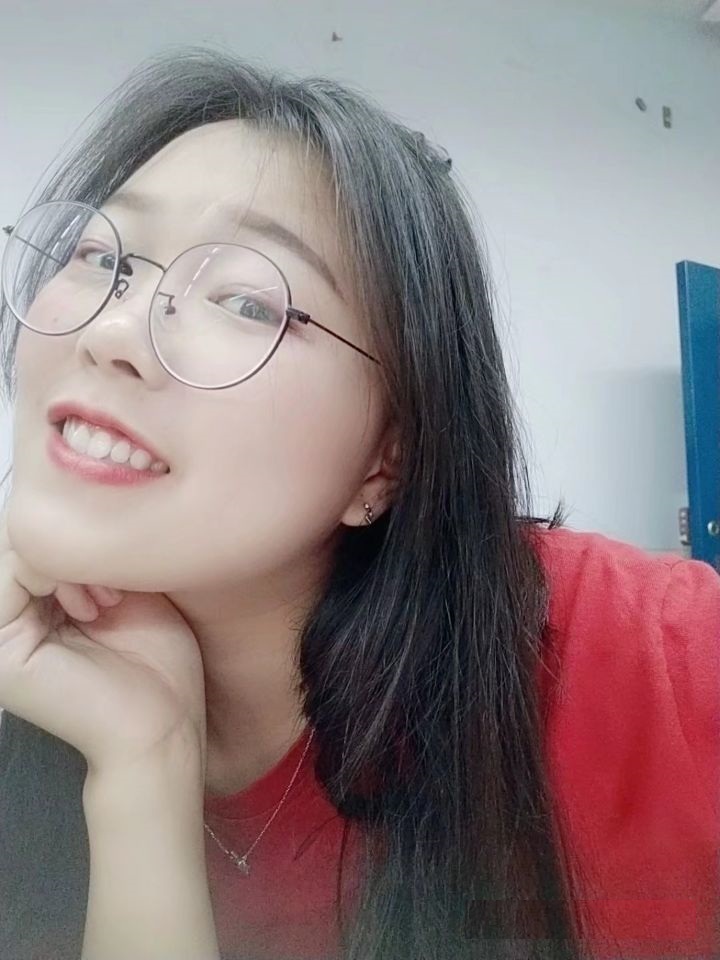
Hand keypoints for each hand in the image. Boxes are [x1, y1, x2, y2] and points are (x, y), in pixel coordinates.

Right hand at [0, 502, 207, 778]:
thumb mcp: (127, 585)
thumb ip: (99, 548)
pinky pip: (16, 569)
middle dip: (75, 541)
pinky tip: (95, 607)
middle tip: (115, 584)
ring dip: (73, 558)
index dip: (79, 528)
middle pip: (22, 530)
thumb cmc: (158, 663)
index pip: (36, 528)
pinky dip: (62, 573)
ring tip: (109, 598)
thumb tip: (81, 497)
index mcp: (30, 600)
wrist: (164, 728)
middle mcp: (6, 612)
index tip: (124, 564)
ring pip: (19, 541)